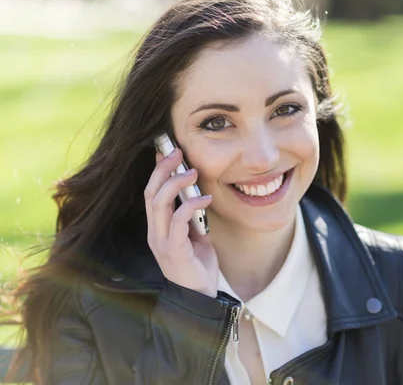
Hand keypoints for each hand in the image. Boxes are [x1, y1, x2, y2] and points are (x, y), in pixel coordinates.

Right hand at [144, 148, 217, 297]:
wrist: (200, 298)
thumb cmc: (198, 267)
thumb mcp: (196, 237)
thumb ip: (192, 218)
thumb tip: (196, 195)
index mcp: (158, 228)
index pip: (151, 193)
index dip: (157, 171)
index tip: (168, 151)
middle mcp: (154, 233)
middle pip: (150, 193)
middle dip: (163, 170)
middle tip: (178, 152)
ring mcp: (161, 242)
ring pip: (159, 204)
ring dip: (175, 184)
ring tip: (192, 172)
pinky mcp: (173, 251)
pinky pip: (178, 221)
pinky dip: (190, 206)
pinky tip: (205, 198)